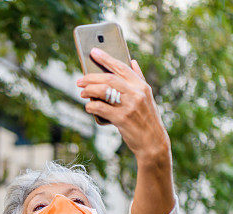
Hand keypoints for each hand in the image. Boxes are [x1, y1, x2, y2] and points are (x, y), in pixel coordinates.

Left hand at [77, 48, 169, 164]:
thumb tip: (132, 61)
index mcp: (141, 85)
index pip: (121, 66)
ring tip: (82, 93)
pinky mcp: (122, 119)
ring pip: (104, 91)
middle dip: (91, 78)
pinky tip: (88, 106)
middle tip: (80, 80)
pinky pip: (101, 108)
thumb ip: (138, 78)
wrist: (153, 141)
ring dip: (89, 91)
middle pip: (109, 79)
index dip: (106, 58)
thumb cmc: (146, 118)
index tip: (93, 52)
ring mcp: (129, 106)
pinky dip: (92, 106)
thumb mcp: (147, 96)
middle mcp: (136, 93)